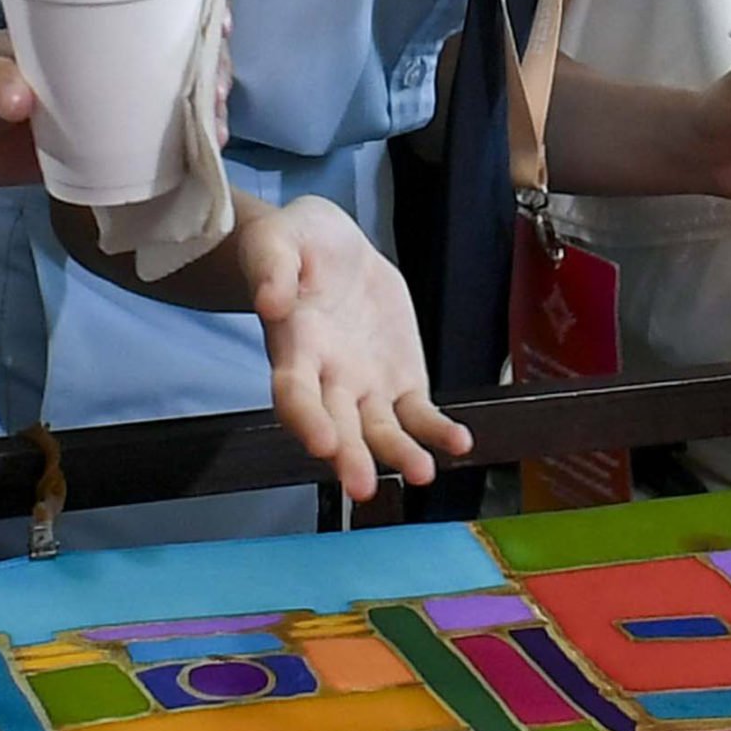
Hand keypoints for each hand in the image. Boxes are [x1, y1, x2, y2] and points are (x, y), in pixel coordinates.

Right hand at [237, 195, 470, 499]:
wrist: (332, 247)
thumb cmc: (294, 246)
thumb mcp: (276, 244)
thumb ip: (273, 271)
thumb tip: (271, 300)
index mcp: (293, 349)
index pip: (294, 394)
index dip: (306, 420)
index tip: (321, 442)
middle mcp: (327, 379)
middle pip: (337, 426)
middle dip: (350, 457)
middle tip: (362, 487)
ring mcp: (365, 386)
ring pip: (381, 430)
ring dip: (399, 453)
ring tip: (422, 472)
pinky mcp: (401, 380)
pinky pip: (419, 413)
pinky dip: (437, 430)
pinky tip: (459, 442)